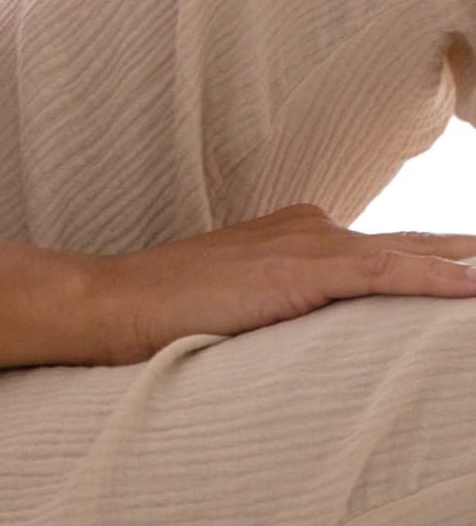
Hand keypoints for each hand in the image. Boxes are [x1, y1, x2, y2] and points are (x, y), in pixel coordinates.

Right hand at [93, 203, 475, 364]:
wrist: (121, 300)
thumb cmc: (168, 309)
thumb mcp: (240, 301)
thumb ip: (283, 302)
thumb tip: (315, 331)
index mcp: (292, 234)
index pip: (379, 249)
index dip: (430, 260)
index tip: (472, 269)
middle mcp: (305, 228)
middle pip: (403, 245)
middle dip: (456, 253)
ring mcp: (303, 244)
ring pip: (405, 256)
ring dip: (459, 265)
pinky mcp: (300, 268)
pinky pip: (385, 274)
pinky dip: (433, 279)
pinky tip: (471, 286)